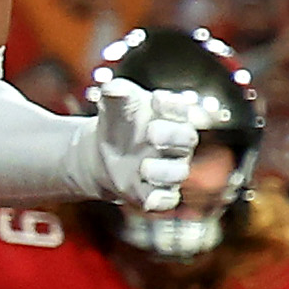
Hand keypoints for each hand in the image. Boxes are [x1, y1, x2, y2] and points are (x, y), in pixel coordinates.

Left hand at [79, 74, 201, 215]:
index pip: (181, 108)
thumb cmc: (119, 122)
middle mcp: (177, 142)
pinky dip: (160, 201)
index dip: (173, 104)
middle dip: (172, 136)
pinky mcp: (156, 191)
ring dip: (164, 170)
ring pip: (178, 172)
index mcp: (171, 116)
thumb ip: (116, 94)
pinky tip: (149, 200)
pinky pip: (166, 200)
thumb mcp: (115, 105)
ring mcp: (169, 168)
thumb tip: (112, 88)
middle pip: (186, 139)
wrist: (102, 152)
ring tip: (143, 167)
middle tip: (152, 132)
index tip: (156, 99)